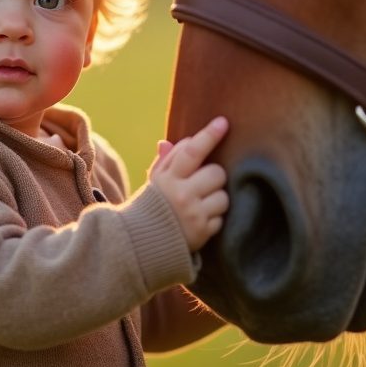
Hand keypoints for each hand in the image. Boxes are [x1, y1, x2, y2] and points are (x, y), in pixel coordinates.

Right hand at [148, 117, 229, 251]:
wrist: (142, 243)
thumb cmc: (152, 205)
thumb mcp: (154, 182)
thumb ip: (165, 161)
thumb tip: (167, 142)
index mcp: (168, 178)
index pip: (192, 151)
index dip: (209, 135)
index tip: (223, 122)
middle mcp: (181, 195)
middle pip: (217, 173)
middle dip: (214, 176)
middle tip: (203, 183)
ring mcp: (194, 215)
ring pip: (224, 196)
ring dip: (216, 198)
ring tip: (201, 204)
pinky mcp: (203, 232)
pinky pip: (222, 218)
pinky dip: (214, 218)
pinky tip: (199, 219)